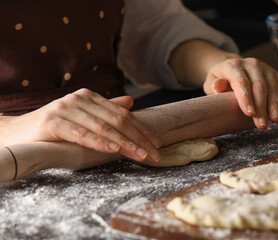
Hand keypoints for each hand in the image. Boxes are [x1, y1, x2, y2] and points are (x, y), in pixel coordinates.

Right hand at [1, 89, 160, 161]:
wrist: (17, 131)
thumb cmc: (54, 127)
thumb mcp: (83, 117)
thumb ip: (106, 109)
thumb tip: (129, 102)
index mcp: (90, 97)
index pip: (123, 114)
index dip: (142, 129)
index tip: (156, 144)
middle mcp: (80, 98)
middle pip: (117, 120)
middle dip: (139, 139)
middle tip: (154, 154)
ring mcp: (66, 108)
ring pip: (103, 127)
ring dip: (125, 143)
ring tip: (141, 155)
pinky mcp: (53, 121)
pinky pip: (81, 133)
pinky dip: (99, 141)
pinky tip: (113, 149)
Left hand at [203, 57, 277, 128]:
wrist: (231, 69)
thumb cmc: (219, 80)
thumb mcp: (210, 82)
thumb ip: (212, 86)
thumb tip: (218, 87)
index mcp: (233, 66)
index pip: (241, 82)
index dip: (246, 98)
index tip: (250, 113)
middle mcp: (250, 64)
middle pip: (258, 86)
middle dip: (261, 107)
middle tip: (262, 124)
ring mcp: (263, 67)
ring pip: (271, 86)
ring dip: (274, 104)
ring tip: (275, 119)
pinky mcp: (272, 72)